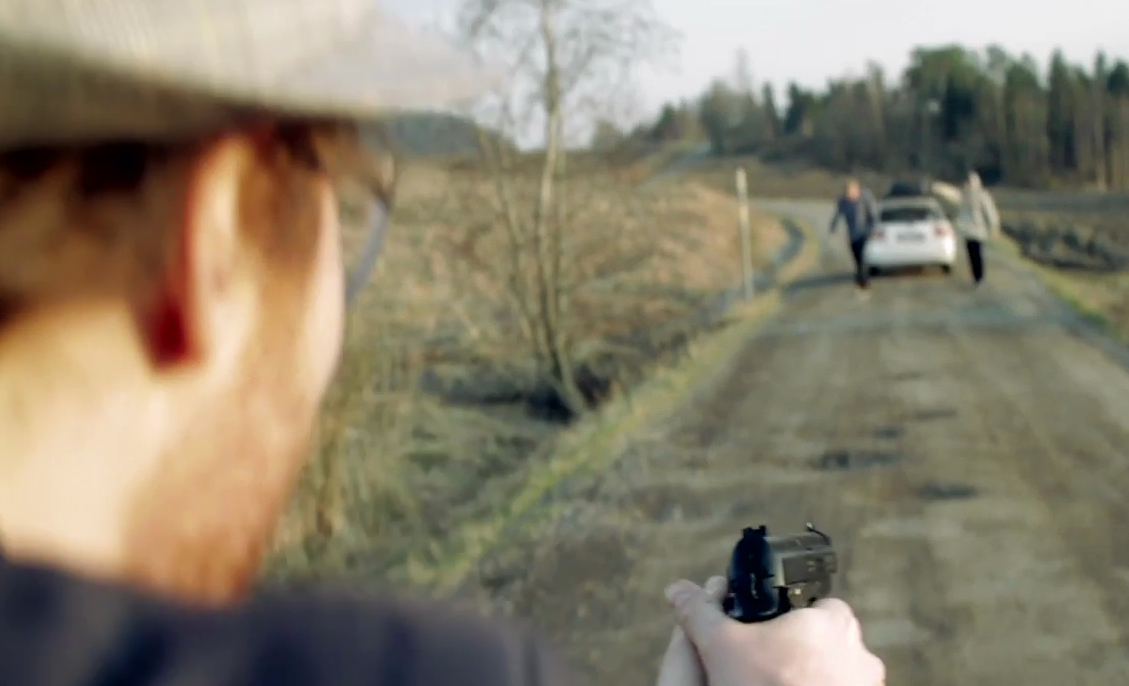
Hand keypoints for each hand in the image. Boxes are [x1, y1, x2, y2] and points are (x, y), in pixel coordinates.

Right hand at [656, 576, 884, 685]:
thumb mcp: (721, 646)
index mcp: (831, 619)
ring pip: (835, 671)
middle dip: (798, 652)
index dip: (784, 619)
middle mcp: (858, 649)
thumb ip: (701, 612)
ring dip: (814, 678)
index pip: (811, 604)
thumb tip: (678, 590)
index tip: (765, 637)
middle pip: (823, 639)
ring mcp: (867, 684)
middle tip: (768, 669)